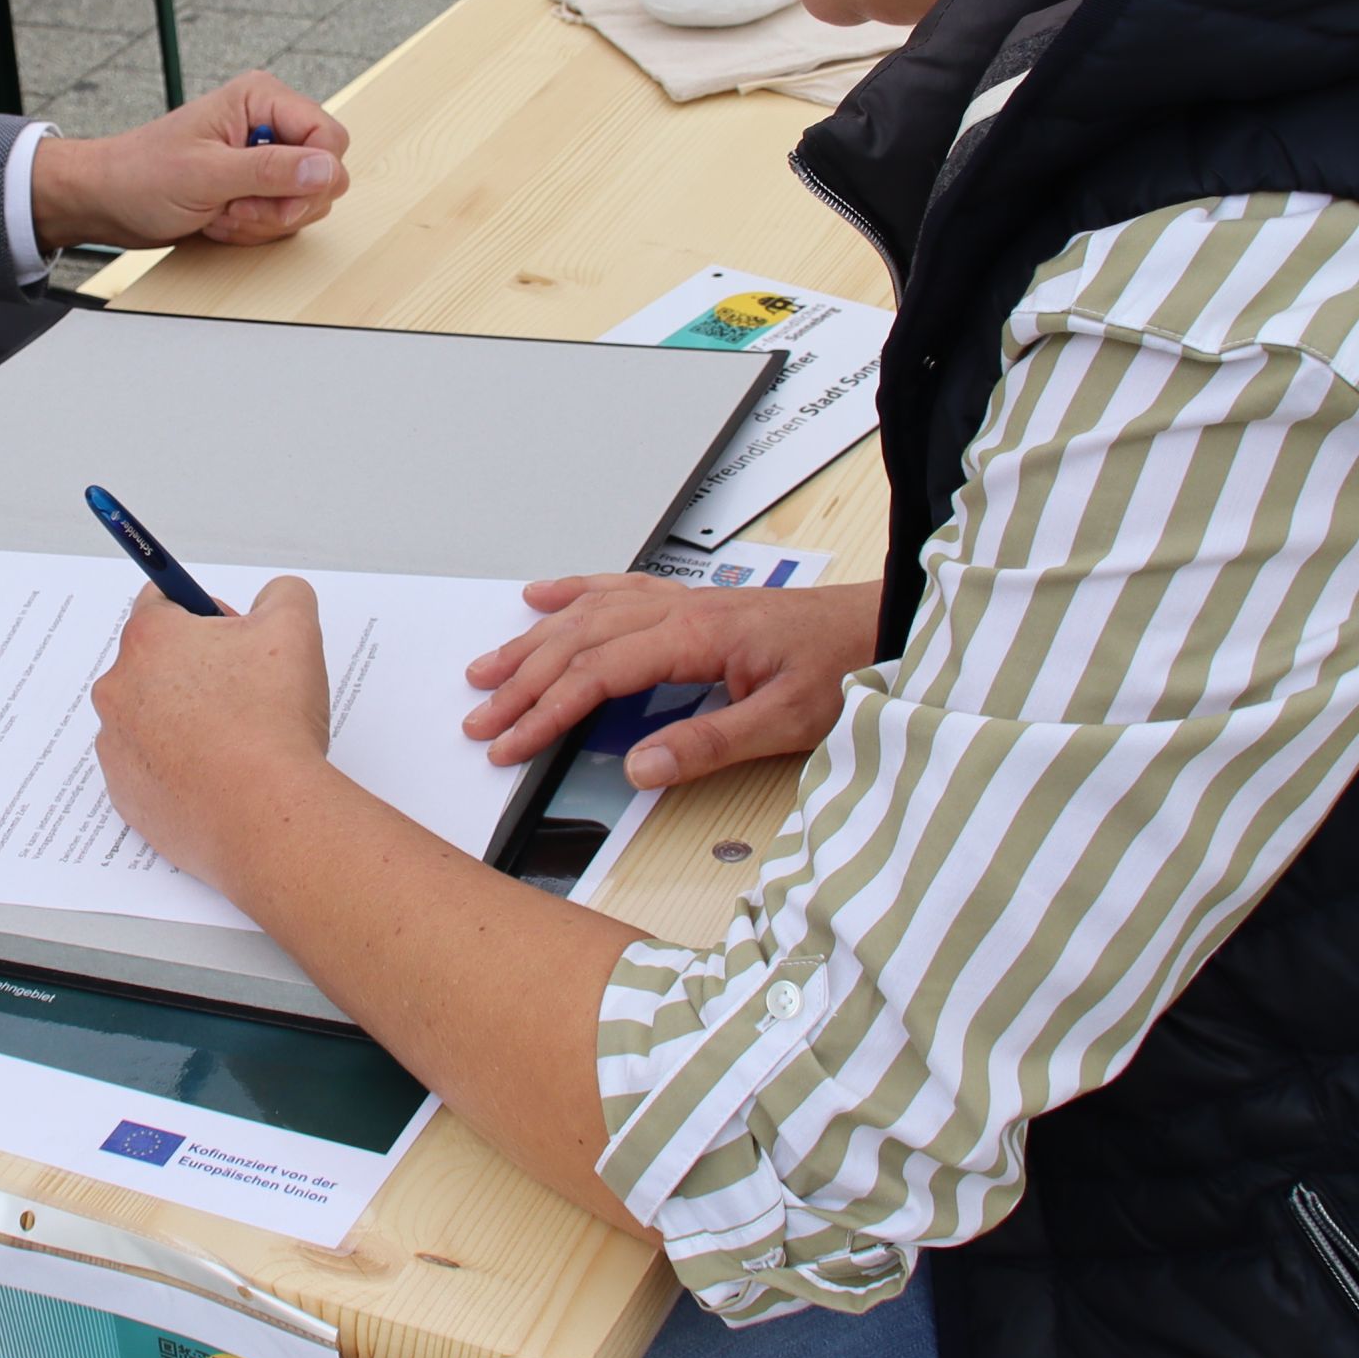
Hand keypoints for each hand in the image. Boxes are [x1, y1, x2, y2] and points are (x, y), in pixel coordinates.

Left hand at [29, 70, 350, 250]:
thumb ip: (271, 171)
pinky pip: (283, 217)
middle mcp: (270, 123)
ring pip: (305, 202)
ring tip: (219, 211)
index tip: (269, 195)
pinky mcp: (256, 186)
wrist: (106, 200)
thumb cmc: (140, 175)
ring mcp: (264, 157)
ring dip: (263, 220)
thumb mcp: (206, 174)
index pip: (331, 139)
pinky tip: (218, 220)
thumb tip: (328, 169)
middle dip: (280, 204)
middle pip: (323, 175)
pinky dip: (253, 229)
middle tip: (234, 204)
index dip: (310, 176)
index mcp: (262, 98)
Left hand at [91, 577, 338, 895]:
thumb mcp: (296, 628)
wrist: (265, 818)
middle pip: (154, 661)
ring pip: (149, 716)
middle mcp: (117, 689)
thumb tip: (273, 598)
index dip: (206, 614)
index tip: (235, 638)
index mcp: (149, 639)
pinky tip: (218, 775)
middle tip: (245, 693)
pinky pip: (148, 767)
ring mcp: (116, 746)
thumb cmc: (272, 723)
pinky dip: (177, 767)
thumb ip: (282, 594)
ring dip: (183, 719)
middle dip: (196, 668)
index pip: (162, 601)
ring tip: (236, 740)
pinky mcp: (124, 795)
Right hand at [462, 574, 886, 786]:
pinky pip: (616, 590)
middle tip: (480, 719)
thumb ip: (709, 744)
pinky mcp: (690, 604)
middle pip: (578, 643)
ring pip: (587, 615)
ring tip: (488, 669)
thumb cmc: (841, 666)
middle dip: (522, 682)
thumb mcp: (785, 721)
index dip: (545, 710)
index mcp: (696, 637)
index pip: (598, 674)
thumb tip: (639, 767)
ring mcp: (682, 602)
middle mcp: (680, 611)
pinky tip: (543, 597)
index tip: (510, 742)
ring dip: (532, 642)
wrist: (878, 626)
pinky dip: (572, 593)